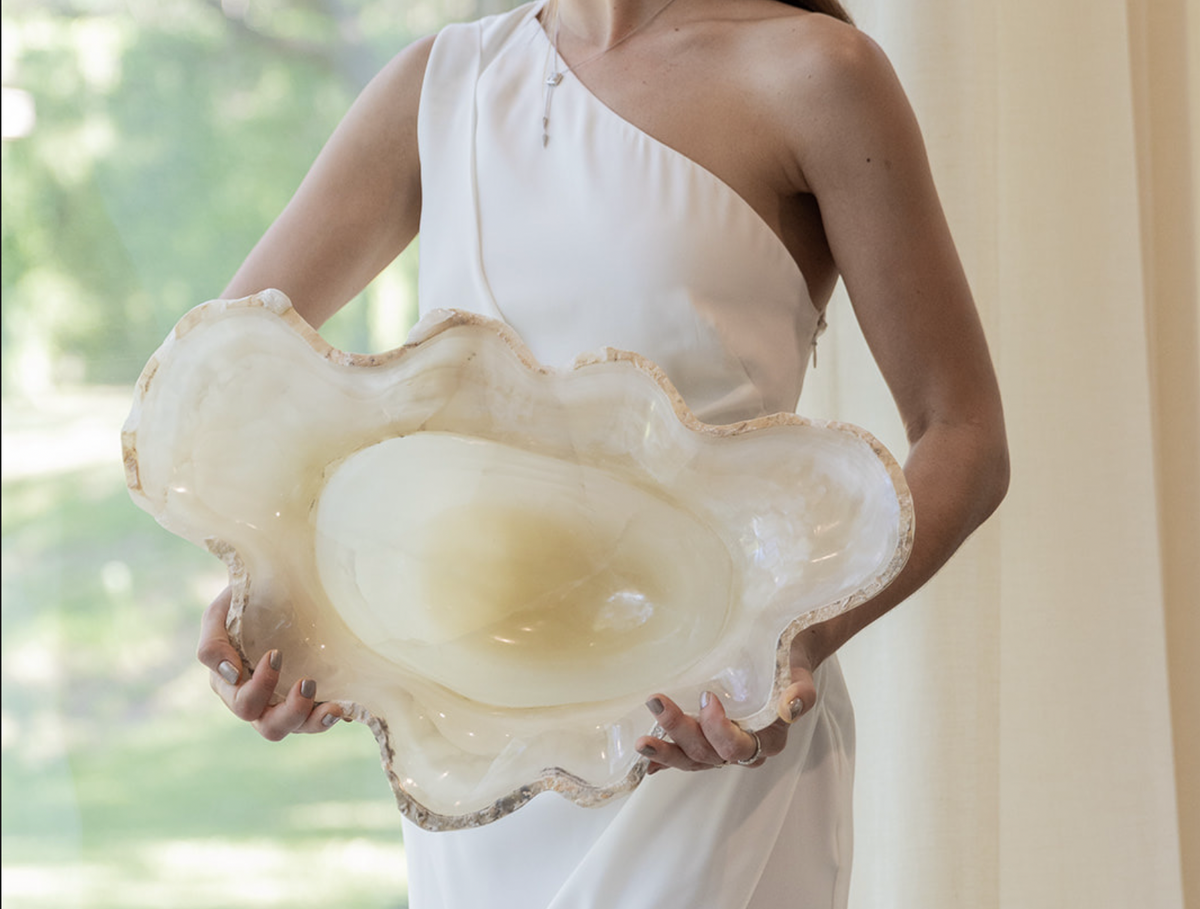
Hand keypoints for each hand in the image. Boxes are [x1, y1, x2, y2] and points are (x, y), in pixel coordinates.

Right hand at [197, 587, 343, 739]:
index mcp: (232, 686)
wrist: (274, 588)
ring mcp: (286, 702)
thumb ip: (213, 643)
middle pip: (270, 727)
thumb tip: (230, 673)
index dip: (259, 687)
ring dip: (315, 721)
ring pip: (298, 729)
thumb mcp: (219, 615)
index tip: (276, 654)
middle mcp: (259, 701)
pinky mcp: (310, 697)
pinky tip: (346, 707)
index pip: (244, 703)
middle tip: (307, 682)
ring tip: (333, 706)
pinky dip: (332, 716)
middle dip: (291, 711)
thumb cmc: (243, 604)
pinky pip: (320, 717)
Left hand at [634, 632, 818, 773]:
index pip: (737, 746)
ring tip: (641, 743)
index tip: (707, 697)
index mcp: (766, 740)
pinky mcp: (708, 741)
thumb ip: (800, 694)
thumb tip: (791, 705)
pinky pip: (686, 757)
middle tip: (657, 703)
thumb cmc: (789, 668)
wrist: (783, 661)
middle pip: (708, 753)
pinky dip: (665, 760)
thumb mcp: (800, 676)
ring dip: (665, 752)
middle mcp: (744, 750)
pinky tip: (646, 759)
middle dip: (680, 732)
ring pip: (693, 760)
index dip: (718, 728)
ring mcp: (723, 749)